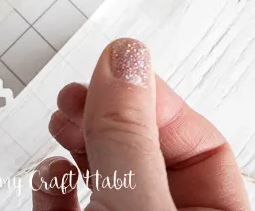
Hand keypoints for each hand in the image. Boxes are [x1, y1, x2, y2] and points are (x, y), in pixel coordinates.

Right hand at [33, 38, 249, 210]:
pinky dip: (57, 183)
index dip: (156, 102)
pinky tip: (52, 176)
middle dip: (107, 114)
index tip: (114, 71)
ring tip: (61, 120)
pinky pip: (73, 205)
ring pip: (109, 175)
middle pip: (146, 152)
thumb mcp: (135, 206)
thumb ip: (129, 134)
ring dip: (78, 141)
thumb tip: (127, 58)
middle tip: (78, 94)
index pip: (202, 145)